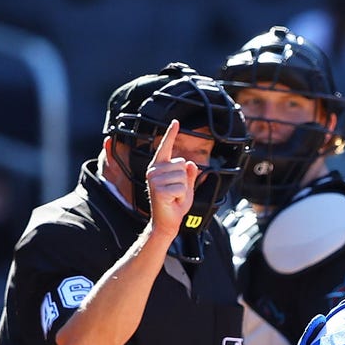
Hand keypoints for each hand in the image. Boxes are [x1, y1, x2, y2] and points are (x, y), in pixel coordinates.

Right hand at [145, 119, 199, 237]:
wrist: (167, 222)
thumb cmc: (175, 205)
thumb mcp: (186, 187)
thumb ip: (188, 175)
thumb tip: (190, 163)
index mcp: (159, 167)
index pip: (166, 147)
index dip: (171, 134)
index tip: (176, 122)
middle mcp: (154, 171)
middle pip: (181, 164)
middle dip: (185, 180)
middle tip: (176, 192)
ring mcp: (155, 180)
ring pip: (182, 176)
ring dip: (183, 189)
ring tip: (174, 197)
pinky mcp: (159, 189)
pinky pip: (182, 187)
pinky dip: (182, 196)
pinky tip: (173, 201)